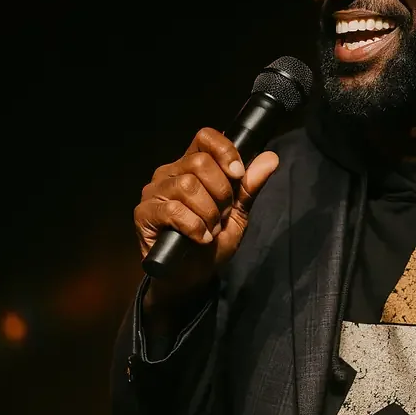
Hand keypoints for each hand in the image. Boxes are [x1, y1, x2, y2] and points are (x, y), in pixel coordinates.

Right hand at [133, 127, 279, 308]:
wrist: (191, 277)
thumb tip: (271, 158)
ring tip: (209, 229)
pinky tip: (199, 238)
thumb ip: (250, 186)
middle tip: (221, 215)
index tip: (238, 175)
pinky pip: (174, 210)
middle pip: (201, 163)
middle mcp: (170, 172)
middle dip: (221, 193)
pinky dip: (194, 226)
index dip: (225, 152)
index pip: (205, 137)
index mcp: (191, 165)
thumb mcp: (237, 214)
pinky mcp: (144, 213)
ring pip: (188, 186)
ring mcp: (154, 191)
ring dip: (208, 213)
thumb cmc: (211, 241)